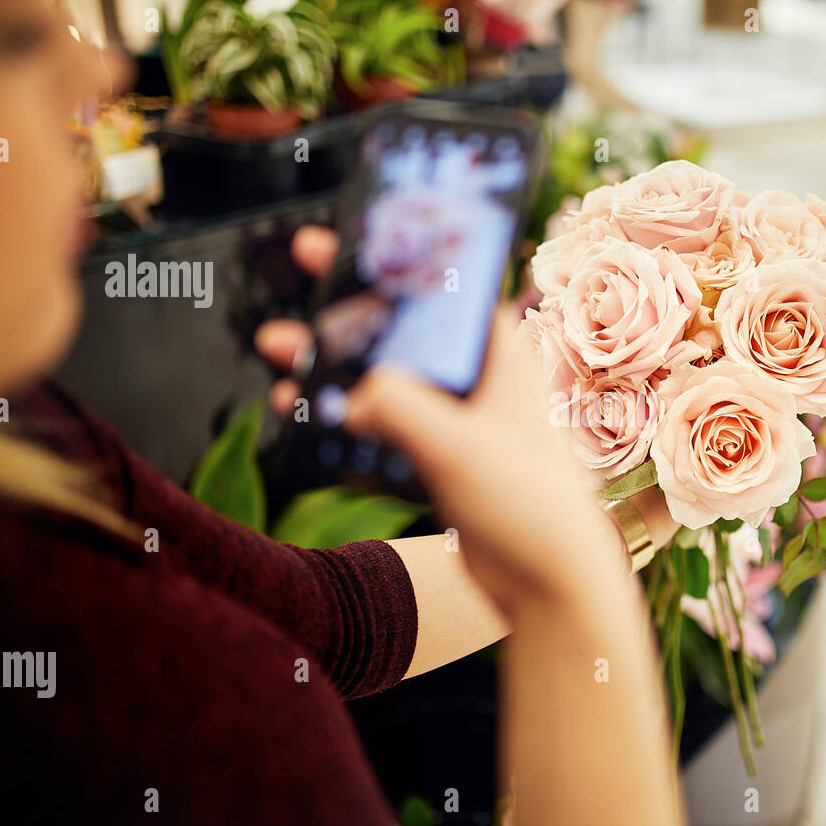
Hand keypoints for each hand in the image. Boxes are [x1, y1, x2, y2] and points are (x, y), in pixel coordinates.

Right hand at [255, 226, 632, 613]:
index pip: (445, 288)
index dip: (398, 258)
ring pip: (384, 375)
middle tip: (297, 284)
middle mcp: (478, 379)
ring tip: (278, 355)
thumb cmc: (528, 507)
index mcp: (499, 356)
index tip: (349, 240)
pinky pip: (381, 422)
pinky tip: (302, 412)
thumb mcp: (459, 447)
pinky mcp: (439, 458)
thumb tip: (353, 392)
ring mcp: (457, 418)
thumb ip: (401, 408)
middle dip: (346, 310)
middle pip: (403, 327)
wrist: (547, 585)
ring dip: (332, 364)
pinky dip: (343, 414)